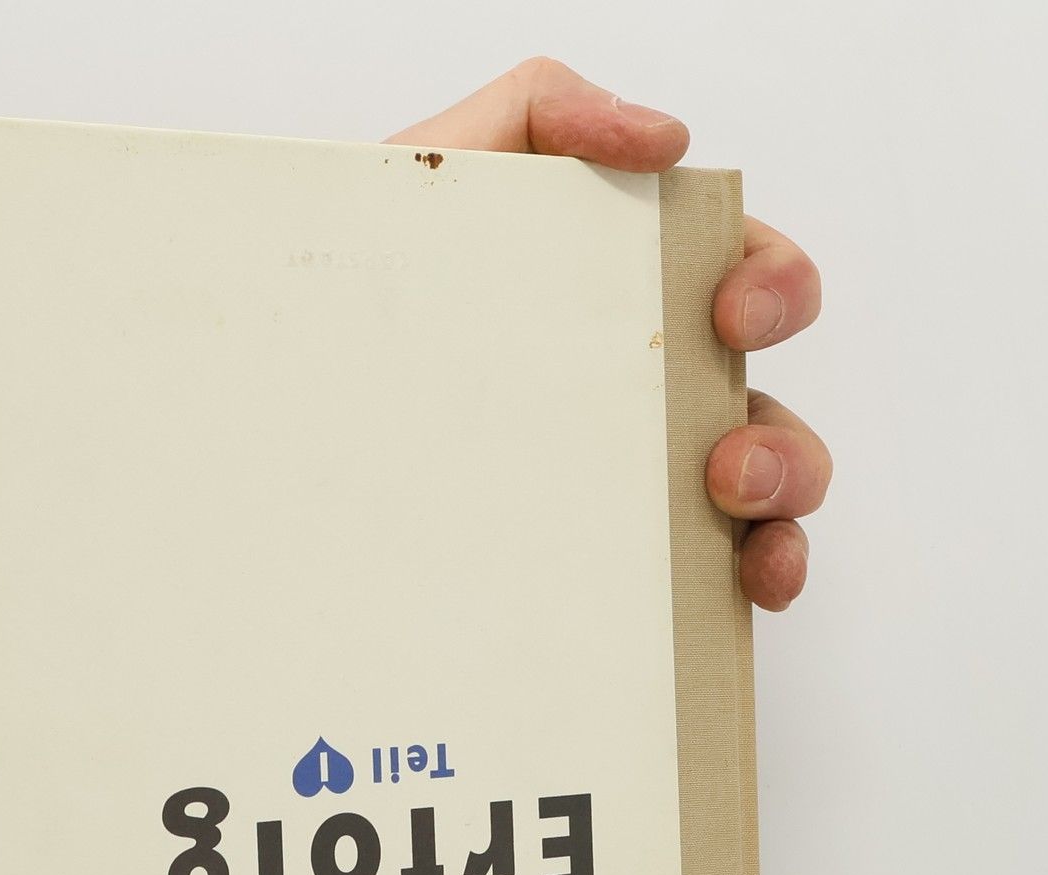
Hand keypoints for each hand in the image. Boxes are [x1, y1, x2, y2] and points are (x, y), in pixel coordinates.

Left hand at [391, 58, 827, 612]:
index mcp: (623, 299)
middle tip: (725, 459)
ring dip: (778, 504)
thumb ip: (537, 115)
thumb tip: (665, 137)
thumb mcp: (431, 174)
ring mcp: (633, 485)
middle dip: (781, 431)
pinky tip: (748, 587)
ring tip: (725, 519)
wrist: (266, 419)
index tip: (732, 312)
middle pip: (764, 404)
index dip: (773, 285)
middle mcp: (644, 392)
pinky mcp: (610, 564)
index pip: (742, 277)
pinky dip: (760, 577)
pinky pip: (713, 579)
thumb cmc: (362, 297)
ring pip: (761, 496)